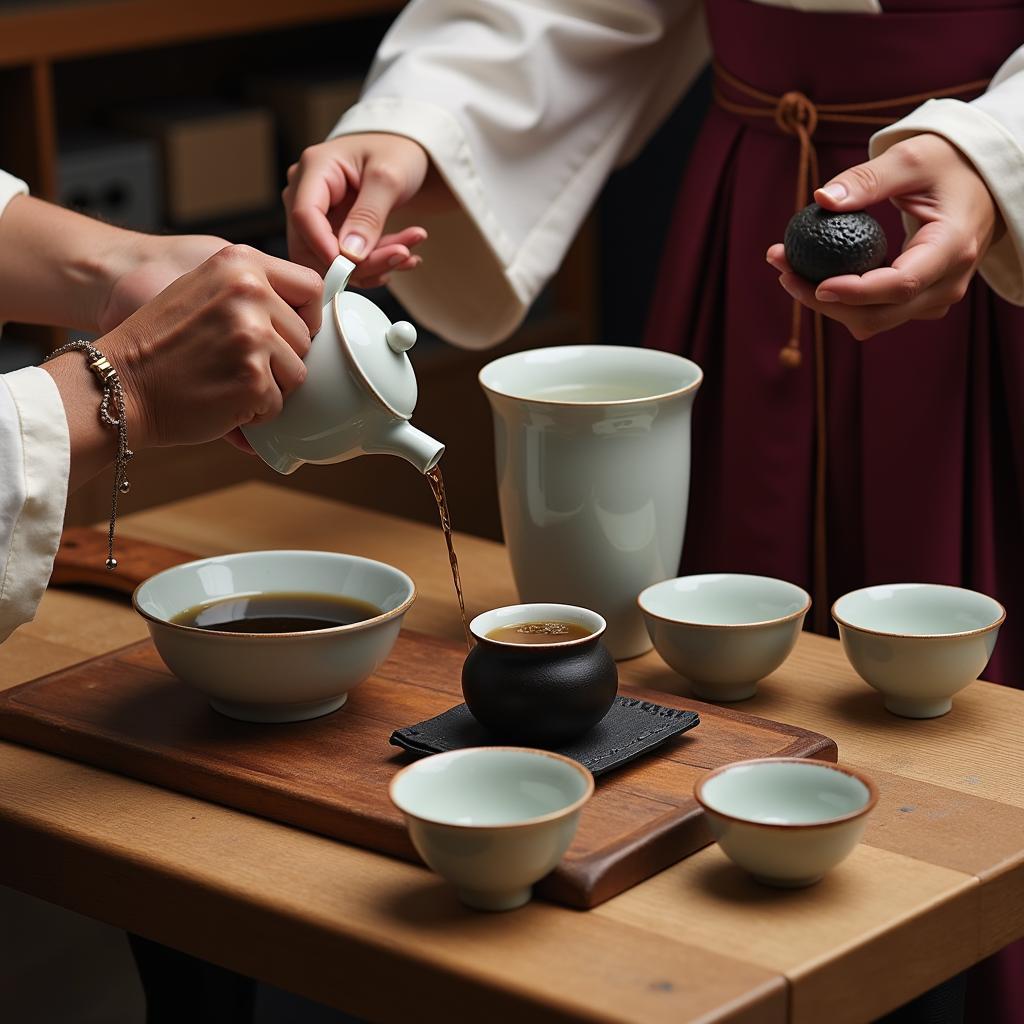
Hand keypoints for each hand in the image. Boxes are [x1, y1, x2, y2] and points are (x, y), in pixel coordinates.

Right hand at [99, 245, 321, 449]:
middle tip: (233, 363)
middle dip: (280, 358)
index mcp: (240, 263)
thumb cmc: (159, 344)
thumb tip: (316, 316)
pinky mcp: (252, 378)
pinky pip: (278, 405)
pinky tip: (220, 400)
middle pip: (305, 337)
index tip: (285, 333)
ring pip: (298, 373)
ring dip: (269, 386)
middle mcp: (249, 292)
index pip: (310, 287)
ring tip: (225, 379)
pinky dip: (254, 413)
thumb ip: (252, 292)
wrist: (116, 384)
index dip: (304, 317)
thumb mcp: (203, 290)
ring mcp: (253, 335)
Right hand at [284, 133, 428, 286]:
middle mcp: (306, 193)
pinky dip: (376, 265)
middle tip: (401, 256)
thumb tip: (350, 256)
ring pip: (330, 259)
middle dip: (356, 263)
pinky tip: (405, 258)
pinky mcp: (331, 232)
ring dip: (373, 266)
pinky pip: (345, 260)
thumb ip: (369, 215)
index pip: (304, 215)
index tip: (354, 266)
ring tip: (409, 254)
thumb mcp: (389, 177)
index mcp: (314, 168)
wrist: (402, 152)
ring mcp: (317, 215)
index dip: (325, 247)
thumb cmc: (395, 151)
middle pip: (313, 245)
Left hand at [766, 133, 999, 339]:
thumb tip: (820, 200)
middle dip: (823, 299)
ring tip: (787, 267)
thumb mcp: (911, 158)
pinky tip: (810, 273)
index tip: (815, 284)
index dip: (855, 291)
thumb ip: (867, 180)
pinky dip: (840, 299)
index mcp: (952, 248)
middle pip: (877, 314)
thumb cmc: (948, 164)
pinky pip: (873, 312)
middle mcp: (947, 284)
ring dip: (825, 302)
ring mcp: (933, 299)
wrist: (981, 182)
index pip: (900, 285)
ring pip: (871, 321)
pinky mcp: (918, 302)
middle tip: (782, 267)